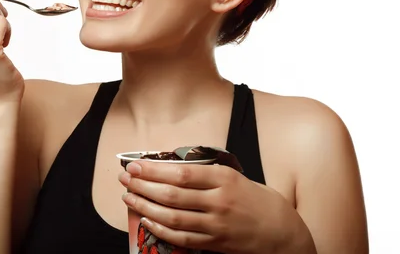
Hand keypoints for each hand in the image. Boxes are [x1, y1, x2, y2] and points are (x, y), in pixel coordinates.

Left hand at [119, 161, 312, 253]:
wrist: (284, 233)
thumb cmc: (258, 200)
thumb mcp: (236, 177)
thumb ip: (206, 174)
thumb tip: (169, 168)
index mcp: (224, 179)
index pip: (181, 173)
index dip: (154, 170)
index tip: (135, 165)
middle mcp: (219, 202)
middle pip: (172, 194)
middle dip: (143, 186)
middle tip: (125, 179)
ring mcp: (216, 225)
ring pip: (173, 217)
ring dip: (145, 207)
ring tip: (128, 198)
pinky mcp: (215, 244)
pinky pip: (181, 238)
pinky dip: (161, 229)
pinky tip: (146, 220)